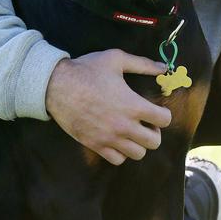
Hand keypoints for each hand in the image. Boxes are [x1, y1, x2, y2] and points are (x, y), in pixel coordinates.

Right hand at [45, 50, 172, 165]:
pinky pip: (118, 160)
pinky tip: (117, 139)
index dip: (164, 114)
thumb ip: (143, 64)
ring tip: (132, 132)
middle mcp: (124, 125)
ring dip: (139, 143)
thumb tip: (164, 68)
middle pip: (154, 142)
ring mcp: (109, 138)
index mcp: (133, 105)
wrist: (56, 85)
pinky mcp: (95, 145)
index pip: (164, 120)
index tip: (156, 109)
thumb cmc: (87, 70)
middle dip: (154, 132)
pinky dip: (121, 152)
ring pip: (138, 154)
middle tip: (145, 122)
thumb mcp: (116, 59)